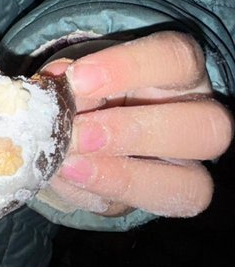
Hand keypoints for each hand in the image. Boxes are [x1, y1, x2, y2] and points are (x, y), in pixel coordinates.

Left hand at [42, 31, 232, 217]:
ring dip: (126, 178)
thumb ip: (69, 83)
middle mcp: (198, 117)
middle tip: (79, 134)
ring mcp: (188, 166)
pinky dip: (101, 194)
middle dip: (135, 132)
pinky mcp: (161, 200)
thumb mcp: (76, 77)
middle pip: (210, 126)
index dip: (128, 68)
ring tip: (69, 165)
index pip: (176, 58)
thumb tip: (57, 87)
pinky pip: (147, 208)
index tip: (77, 79)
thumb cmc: (84, 89)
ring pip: (196, 184)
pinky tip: (65, 179)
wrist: (73, 126)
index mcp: (178, 71)